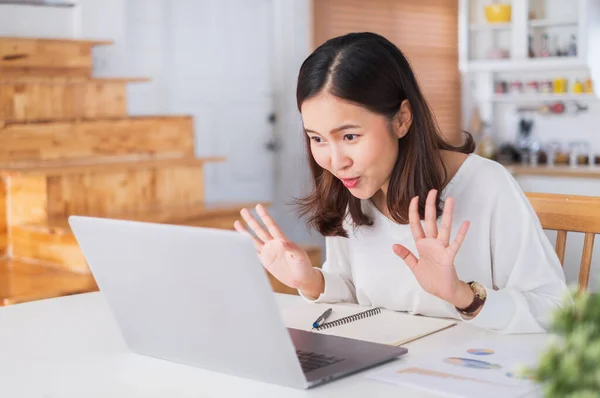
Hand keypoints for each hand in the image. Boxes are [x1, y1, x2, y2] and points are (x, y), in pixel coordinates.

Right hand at [234, 205, 322, 296]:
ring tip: (237, 222)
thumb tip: (282, 242)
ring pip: (254, 240)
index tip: (258, 206)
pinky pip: (253, 252)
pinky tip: (240, 242)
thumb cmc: (303, 266)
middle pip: (260, 230)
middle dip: (251, 220)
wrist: (301, 279)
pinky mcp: (265, 261)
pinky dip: (246, 247)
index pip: (271, 226)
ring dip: (245, 232)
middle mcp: (273, 244)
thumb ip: (292, 249)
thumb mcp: (300, 256)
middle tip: (243, 210)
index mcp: (282, 241)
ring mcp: (268, 252)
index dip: (265, 216)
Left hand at [392, 189, 472, 307]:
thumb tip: (394, 245)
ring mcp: (442, 249)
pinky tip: (465, 223)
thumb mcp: (414, 267)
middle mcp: (432, 244)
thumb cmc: (431, 279)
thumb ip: (406, 256)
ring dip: (447, 214)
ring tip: (450, 200)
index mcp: (422, 245)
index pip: (416, 225)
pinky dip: (461, 234)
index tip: (414, 198)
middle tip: (432, 191)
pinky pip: (455, 244)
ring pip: (444, 228)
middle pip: (431, 221)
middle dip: (430, 206)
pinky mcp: (449, 257)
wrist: (442, 292)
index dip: (414, 212)